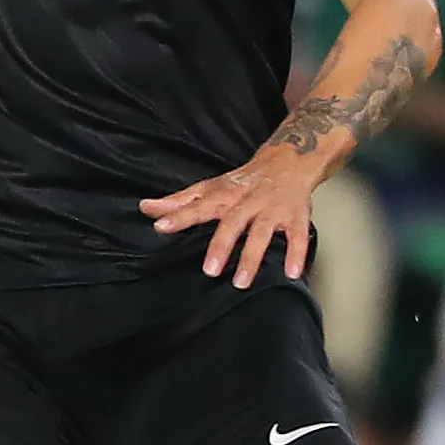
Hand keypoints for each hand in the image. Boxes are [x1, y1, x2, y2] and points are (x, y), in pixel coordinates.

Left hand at [141, 147, 321, 287]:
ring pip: (262, 232)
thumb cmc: (242, 181)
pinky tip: (292, 274)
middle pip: (232, 222)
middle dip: (221, 245)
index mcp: (224, 194)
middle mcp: (247, 201)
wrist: (289, 161)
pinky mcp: (296, 216)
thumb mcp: (210, 188)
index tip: (161, 227)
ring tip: (241, 282)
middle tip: (209, 271)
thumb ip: (179, 202)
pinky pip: (299, 236)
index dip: (179, 216)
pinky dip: (297, 254)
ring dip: (252, 257)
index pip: (198, 206)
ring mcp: (273, 209)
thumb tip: (146, 208)